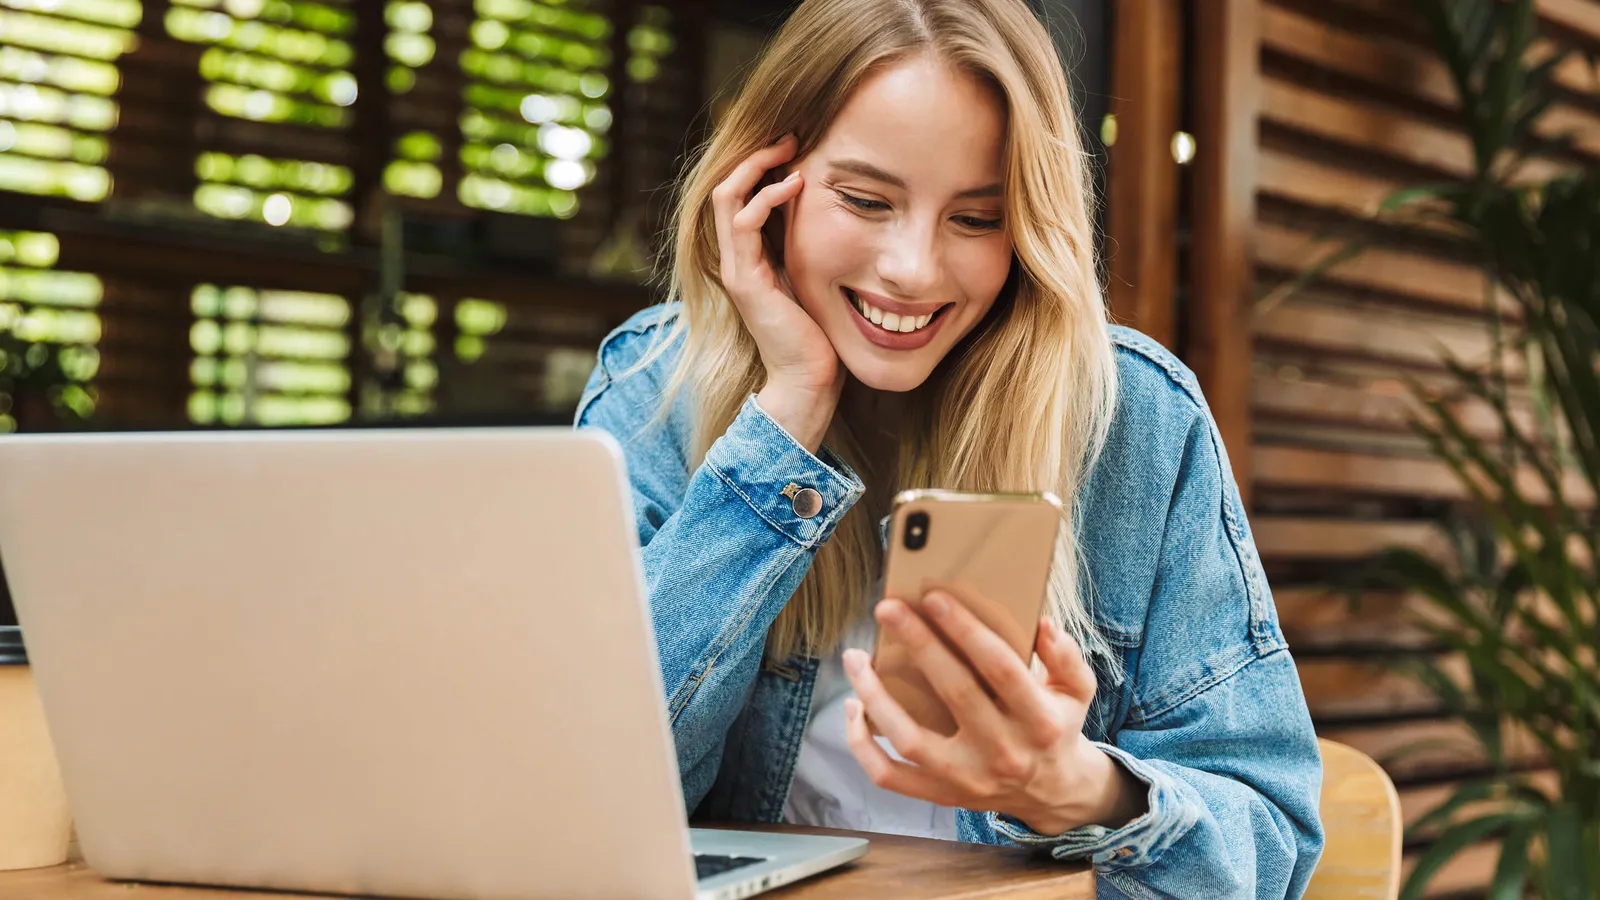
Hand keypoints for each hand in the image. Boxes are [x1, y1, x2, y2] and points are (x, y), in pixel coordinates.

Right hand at [711, 135, 841, 450]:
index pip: (740, 194)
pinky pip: (743, 223)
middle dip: (757, 155)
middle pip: (726, 186)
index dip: (763, 165)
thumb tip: (837, 208)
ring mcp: (735, 268)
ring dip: (758, 167)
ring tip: (791, 150)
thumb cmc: (822, 332)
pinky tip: (796, 186)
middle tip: (792, 136)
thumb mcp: (817, 276)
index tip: (798, 146)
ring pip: (727, 197)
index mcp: (750, 255)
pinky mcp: (744, 279)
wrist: (809, 379)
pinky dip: (767, 197)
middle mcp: (735, 258)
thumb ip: (813, 246)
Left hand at [841, 593, 1146, 835]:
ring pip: (909, 739)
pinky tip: (852, 707)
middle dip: (918, 644)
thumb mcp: (1077, 691)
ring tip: (855, 657)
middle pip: (954, 693)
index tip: (935, 598)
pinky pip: (888, 776)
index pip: (1001, 669)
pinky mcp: (940, 795)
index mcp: (1040, 722)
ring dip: (875, 695)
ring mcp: (968, 780)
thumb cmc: (1056, 726)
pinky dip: (862, 744)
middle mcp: (1004, 753)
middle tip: (888, 609)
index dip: (967, 631)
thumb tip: (1041, 624)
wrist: (1051, 792)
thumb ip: (1065, 656)